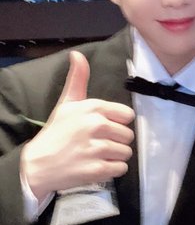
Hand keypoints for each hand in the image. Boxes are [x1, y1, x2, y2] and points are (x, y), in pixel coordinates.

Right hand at [21, 51, 134, 201]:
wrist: (36, 164)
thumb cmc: (56, 132)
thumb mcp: (67, 102)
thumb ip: (78, 79)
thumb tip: (77, 54)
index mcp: (93, 108)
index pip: (128, 115)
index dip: (118, 122)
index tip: (105, 127)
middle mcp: (96, 125)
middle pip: (128, 135)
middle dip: (117, 140)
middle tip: (99, 143)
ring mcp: (96, 148)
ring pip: (126, 152)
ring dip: (115, 156)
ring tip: (98, 155)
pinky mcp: (96, 169)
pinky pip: (121, 168)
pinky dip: (113, 169)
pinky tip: (98, 166)